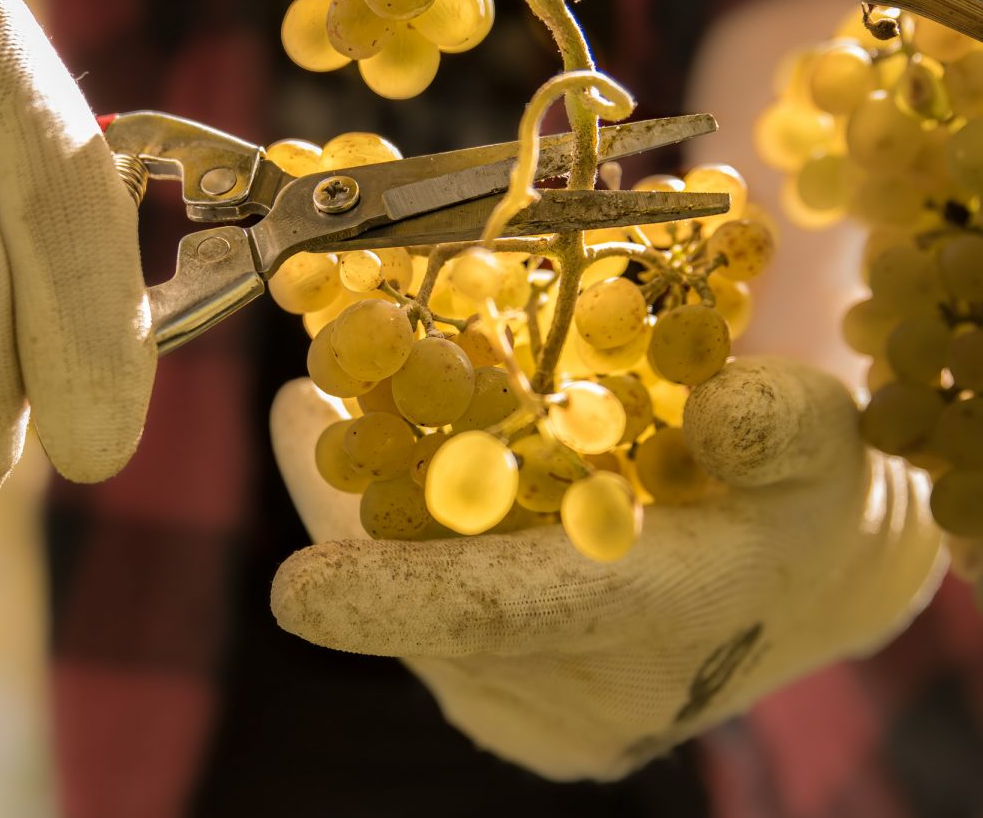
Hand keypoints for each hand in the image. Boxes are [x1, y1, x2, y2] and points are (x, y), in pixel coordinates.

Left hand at [269, 357, 945, 779]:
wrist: (799, 583)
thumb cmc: (797, 497)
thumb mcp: (818, 441)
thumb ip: (783, 426)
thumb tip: (725, 416)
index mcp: (661, 627)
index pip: (511, 620)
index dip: (401, 602)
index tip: (292, 590)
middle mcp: (589, 700)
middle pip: (426, 609)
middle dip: (350, 502)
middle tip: (304, 394)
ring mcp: (541, 716)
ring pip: (405, 613)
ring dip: (354, 512)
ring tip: (316, 409)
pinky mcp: (512, 711)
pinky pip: (415, 620)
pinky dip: (381, 540)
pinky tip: (359, 459)